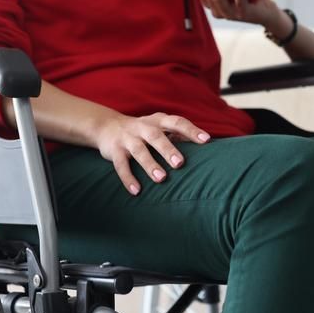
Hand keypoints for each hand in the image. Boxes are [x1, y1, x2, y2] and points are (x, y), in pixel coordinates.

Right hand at [94, 111, 210, 194]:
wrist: (107, 126)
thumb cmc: (143, 130)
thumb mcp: (159, 127)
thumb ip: (178, 134)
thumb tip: (205, 145)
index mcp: (158, 121)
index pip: (177, 122)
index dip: (191, 130)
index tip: (206, 140)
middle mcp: (143, 127)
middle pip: (156, 136)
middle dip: (168, 149)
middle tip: (180, 163)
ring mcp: (128, 138)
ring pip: (139, 151)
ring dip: (150, 165)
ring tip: (161, 179)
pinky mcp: (114, 150)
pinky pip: (121, 165)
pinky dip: (128, 178)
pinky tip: (136, 191)